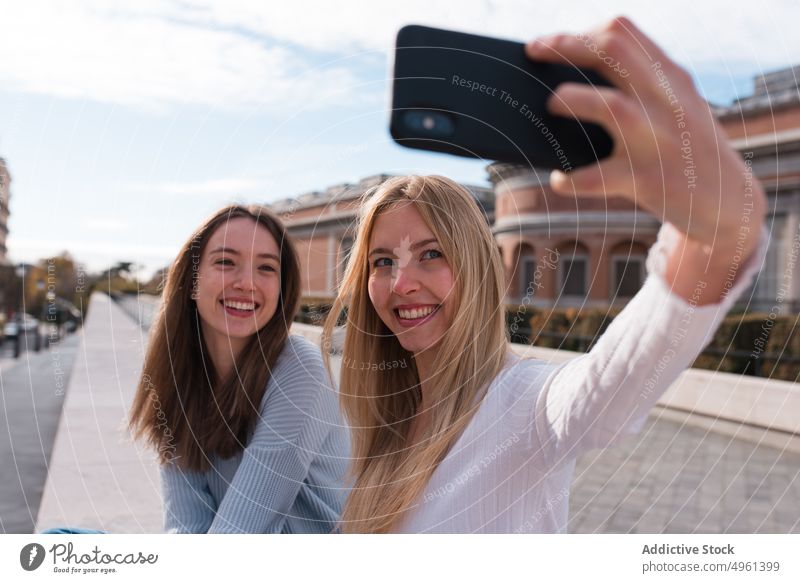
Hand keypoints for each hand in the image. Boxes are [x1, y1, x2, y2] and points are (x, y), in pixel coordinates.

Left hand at [525, 16, 765, 301]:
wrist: (729, 200)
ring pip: (612, 107)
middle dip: (566, 47)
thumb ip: (639, 85)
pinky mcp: (648, 181)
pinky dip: (572, 179)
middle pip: (614, 53)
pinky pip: (600, 178)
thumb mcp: (676, 104)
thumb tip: (567, 80)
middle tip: (534, 56)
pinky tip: (558, 179)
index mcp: (670, 78)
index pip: (622, 33)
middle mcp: (666, 102)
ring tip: (550, 107)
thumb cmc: (685, 148)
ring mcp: (658, 141)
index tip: (546, 44)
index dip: (577, 33)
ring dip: (573, 100)